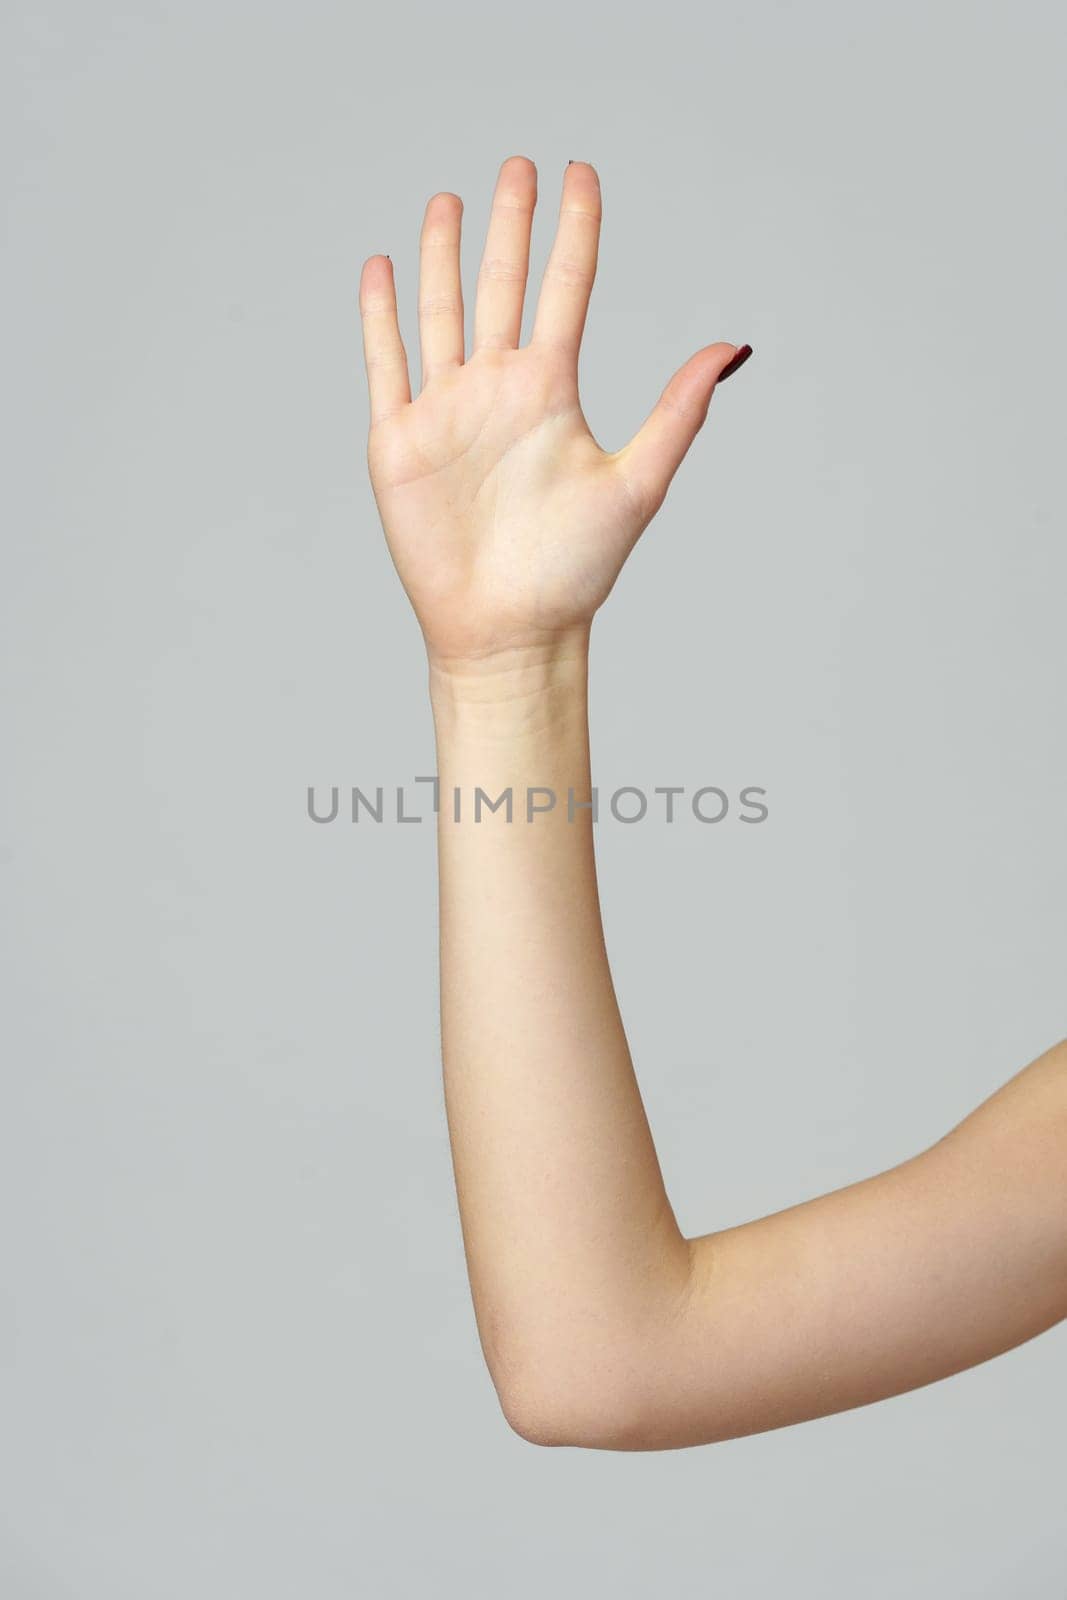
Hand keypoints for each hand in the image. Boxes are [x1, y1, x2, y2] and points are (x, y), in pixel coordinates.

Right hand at [359, 156, 750, 669]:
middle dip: (508, 225)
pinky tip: (383, 268)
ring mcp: (446, 410)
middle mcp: (498, 389)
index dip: (574, 231)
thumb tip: (732, 348)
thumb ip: (678, 411)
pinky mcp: (399, 439)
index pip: (565, 288)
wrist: (508, 630)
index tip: (581, 174)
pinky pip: (386, 362)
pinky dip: (381, 316)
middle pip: (500, 284)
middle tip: (517, 166)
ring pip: (441, 310)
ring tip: (450, 198)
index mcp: (552, 391)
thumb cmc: (573, 571)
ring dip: (444, 255)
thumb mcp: (637, 483)